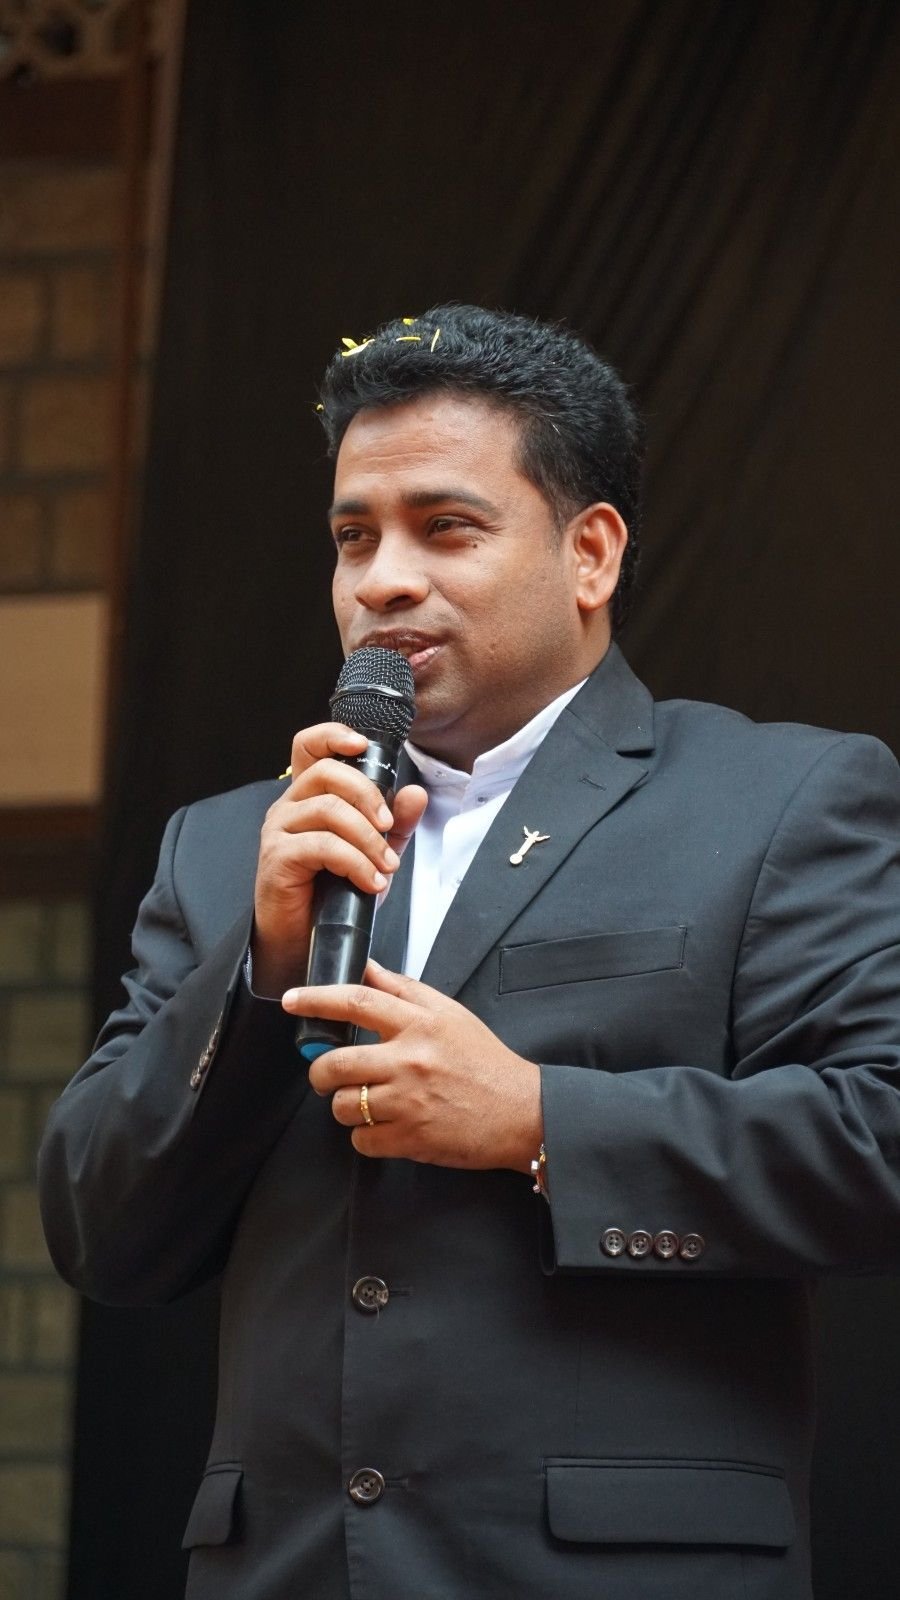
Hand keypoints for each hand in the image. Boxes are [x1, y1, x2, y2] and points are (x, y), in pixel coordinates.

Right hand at [252, 724, 426, 994]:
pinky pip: (322, 846)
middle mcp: (288, 806)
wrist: (303, 942)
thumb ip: (394, 824)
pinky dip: (355, 863)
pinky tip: (370, 883)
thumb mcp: (373, 854)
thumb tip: (416, 794)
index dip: (333, 735)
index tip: (363, 746)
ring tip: (385, 868)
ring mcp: (278, 831)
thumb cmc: (332, 894)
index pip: (308, 746)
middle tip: (388, 828)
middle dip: (367, 796)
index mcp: (308, 796)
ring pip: (328, 810)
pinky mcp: (277, 859)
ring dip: (367, 839)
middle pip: (326, 773)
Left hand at [283, 959, 542, 1172]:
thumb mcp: (449, 1014)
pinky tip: (386, 1128)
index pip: (357, 1001)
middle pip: (336, 1063)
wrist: (522, 1112)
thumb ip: (404, 991)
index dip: (317, 999)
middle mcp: (411, 1060)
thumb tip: (366, 968)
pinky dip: (366, 1138)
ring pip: (344, 1105)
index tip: (292, 1000)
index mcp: (420, 1024)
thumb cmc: (485, 1061)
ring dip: (347, 1107)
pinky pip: (362, 1141)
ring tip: (368, 1103)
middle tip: (326, 1075)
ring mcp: (409, 1102)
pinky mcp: (411, 1138)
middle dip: (320, 1072)